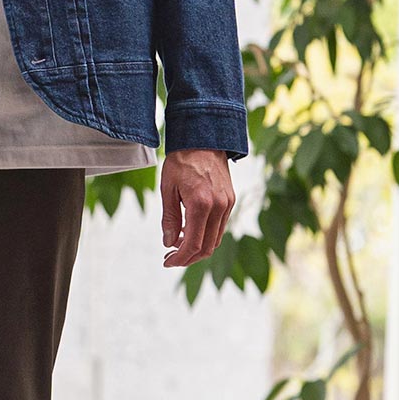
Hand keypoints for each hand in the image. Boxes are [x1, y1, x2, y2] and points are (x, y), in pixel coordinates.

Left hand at [161, 150, 234, 266]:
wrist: (204, 138)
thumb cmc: (182, 160)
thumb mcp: (168, 188)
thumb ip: (169, 218)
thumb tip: (169, 243)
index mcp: (201, 204)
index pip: (193, 243)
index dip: (180, 258)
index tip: (168, 261)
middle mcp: (219, 206)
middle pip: (207, 247)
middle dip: (188, 257)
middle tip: (171, 258)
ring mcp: (227, 204)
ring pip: (215, 239)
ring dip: (197, 247)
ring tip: (178, 245)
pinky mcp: (230, 200)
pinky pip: (219, 227)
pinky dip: (205, 235)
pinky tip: (189, 231)